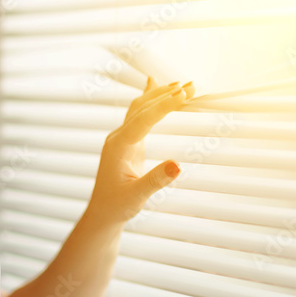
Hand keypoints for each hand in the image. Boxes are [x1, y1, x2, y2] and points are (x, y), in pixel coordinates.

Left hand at [86, 77, 194, 222]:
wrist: (103, 212)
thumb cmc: (116, 206)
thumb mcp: (136, 197)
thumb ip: (156, 180)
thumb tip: (178, 165)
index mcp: (118, 146)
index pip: (143, 119)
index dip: (163, 106)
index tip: (182, 94)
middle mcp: (118, 137)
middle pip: (142, 107)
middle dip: (166, 95)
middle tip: (192, 86)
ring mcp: (123, 138)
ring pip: (140, 108)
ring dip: (160, 95)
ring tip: (183, 85)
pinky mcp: (129, 141)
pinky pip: (140, 115)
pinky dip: (150, 99)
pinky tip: (153, 84)